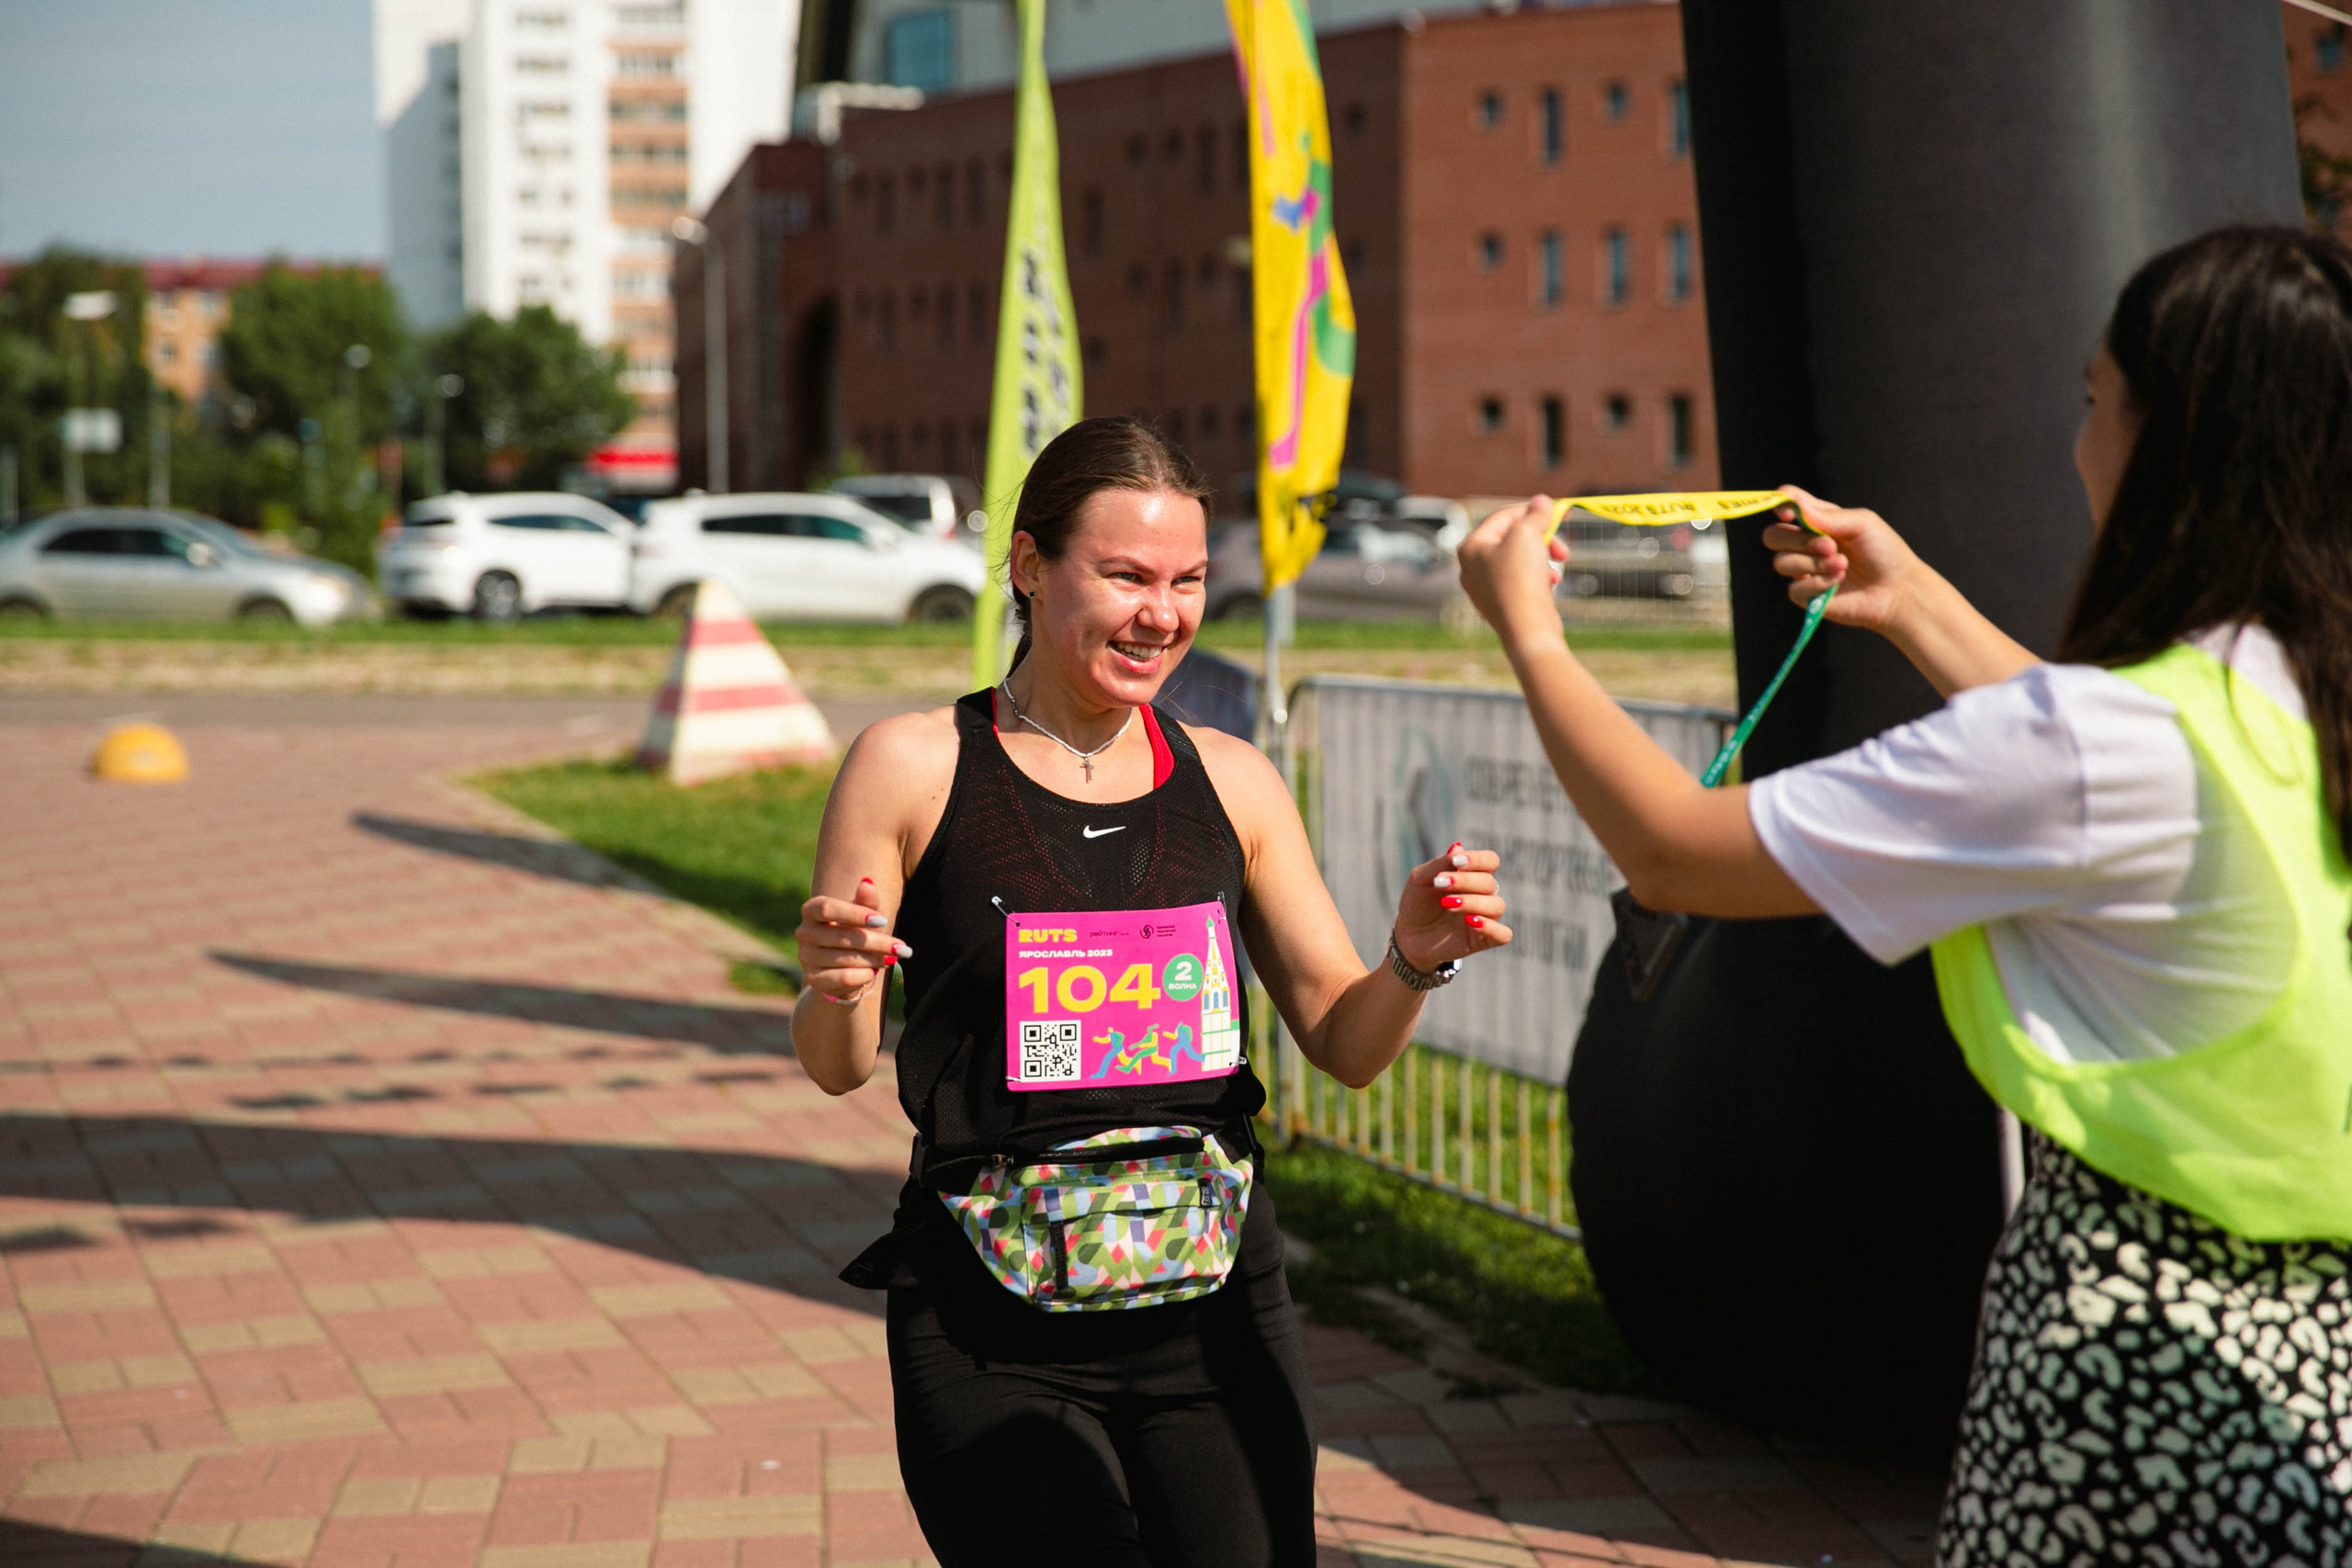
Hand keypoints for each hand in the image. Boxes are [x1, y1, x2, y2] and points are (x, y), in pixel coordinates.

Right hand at [793, 876, 910, 1003]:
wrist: (841, 967)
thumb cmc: (855, 932)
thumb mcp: (864, 915)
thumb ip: (866, 901)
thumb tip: (867, 882)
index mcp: (811, 910)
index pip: (827, 908)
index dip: (855, 914)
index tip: (883, 921)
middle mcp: (804, 932)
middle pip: (843, 936)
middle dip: (877, 942)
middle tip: (901, 948)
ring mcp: (806, 957)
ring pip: (847, 959)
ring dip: (874, 959)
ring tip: (891, 959)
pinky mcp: (814, 979)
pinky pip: (843, 978)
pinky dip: (864, 975)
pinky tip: (874, 972)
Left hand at [1393, 841, 1512, 973]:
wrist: (1408, 935)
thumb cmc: (1417, 903)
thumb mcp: (1421, 879)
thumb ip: (1440, 864)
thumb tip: (1458, 848)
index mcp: (1472, 875)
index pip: (1490, 860)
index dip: (1477, 859)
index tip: (1455, 863)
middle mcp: (1483, 895)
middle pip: (1489, 882)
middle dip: (1465, 881)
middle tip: (1439, 884)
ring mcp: (1485, 917)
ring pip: (1496, 905)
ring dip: (1472, 902)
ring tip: (1446, 904)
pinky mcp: (1483, 940)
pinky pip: (1503, 934)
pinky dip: (1490, 927)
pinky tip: (1469, 921)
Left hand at [1456, 498, 1568, 651]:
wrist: (1527, 629)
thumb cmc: (1521, 578)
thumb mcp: (1528, 535)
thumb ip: (1535, 514)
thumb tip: (1541, 500)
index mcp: (1470, 547)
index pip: (1503, 517)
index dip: (1532, 511)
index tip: (1559, 513)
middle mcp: (1472, 568)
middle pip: (1512, 539)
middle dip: (1542, 540)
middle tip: (1563, 548)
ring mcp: (1484, 589)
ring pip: (1520, 561)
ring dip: (1543, 560)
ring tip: (1556, 571)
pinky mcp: (1501, 605)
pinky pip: (1522, 582)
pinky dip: (1538, 579)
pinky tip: (1550, 586)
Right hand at [1762, 485, 1924, 636]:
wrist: (1897, 590)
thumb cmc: (1884, 551)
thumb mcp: (1862, 523)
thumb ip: (1828, 516)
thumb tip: (1795, 506)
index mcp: (1818, 519)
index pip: (1785, 505)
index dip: (1780, 505)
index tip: (1789, 514)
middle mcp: (1805, 543)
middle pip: (1772, 535)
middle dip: (1797, 540)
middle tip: (1830, 546)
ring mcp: (1804, 570)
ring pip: (1782, 563)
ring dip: (1814, 563)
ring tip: (1843, 565)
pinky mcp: (1806, 596)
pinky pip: (1794, 589)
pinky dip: (1818, 583)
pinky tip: (1839, 581)